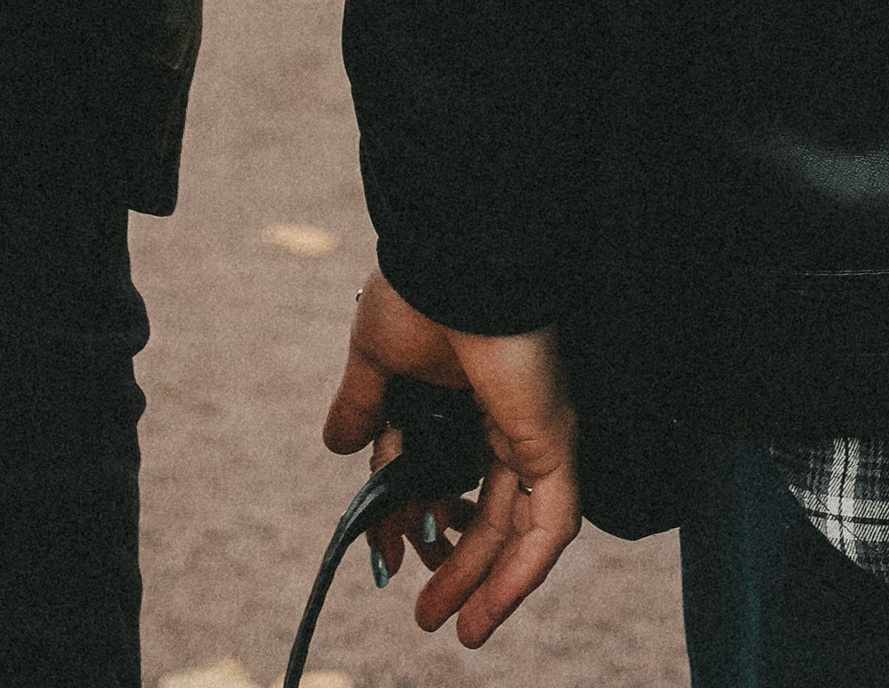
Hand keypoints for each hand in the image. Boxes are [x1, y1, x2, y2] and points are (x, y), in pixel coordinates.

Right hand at [322, 268, 580, 645]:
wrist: (456, 257)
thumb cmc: (420, 289)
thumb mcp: (376, 359)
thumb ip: (363, 407)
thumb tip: (336, 447)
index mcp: (468, 397)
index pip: (444, 477)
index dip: (414, 521)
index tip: (384, 559)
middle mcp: (507, 419)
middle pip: (487, 512)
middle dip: (455, 566)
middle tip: (424, 613)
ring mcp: (534, 433)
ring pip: (519, 530)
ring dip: (487, 585)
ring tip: (455, 631)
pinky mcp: (553, 442)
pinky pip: (551, 525)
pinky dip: (522, 573)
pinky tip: (491, 610)